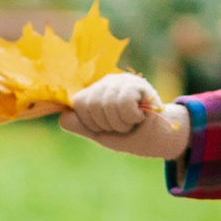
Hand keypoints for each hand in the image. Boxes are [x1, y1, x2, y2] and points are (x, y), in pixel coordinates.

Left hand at [58, 71, 187, 158]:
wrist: (158, 139)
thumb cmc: (130, 135)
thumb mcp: (100, 133)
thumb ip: (80, 125)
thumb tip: (62, 116)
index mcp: (94, 92)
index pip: (78, 103)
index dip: (90, 122)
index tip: (105, 128)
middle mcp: (106, 82)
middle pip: (91, 104)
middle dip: (106, 124)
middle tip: (121, 126)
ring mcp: (122, 80)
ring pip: (106, 104)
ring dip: (120, 123)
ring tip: (131, 122)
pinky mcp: (138, 84)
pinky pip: (124, 103)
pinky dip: (131, 117)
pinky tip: (140, 115)